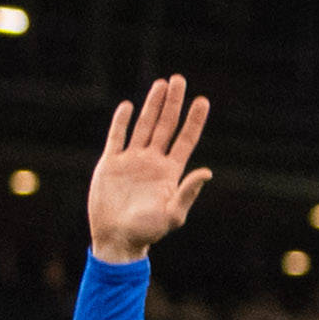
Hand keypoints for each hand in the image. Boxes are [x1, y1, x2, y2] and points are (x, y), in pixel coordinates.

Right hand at [88, 76, 213, 262]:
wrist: (117, 239)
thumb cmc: (148, 232)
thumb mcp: (173, 215)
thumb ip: (188, 192)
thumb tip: (207, 172)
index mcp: (170, 172)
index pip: (185, 140)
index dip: (194, 120)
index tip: (202, 101)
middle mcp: (153, 162)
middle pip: (165, 126)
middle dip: (173, 103)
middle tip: (179, 80)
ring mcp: (132, 160)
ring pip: (144, 125)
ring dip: (152, 105)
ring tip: (161, 83)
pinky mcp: (111, 163)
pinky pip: (117, 137)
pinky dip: (121, 121)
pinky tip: (128, 106)